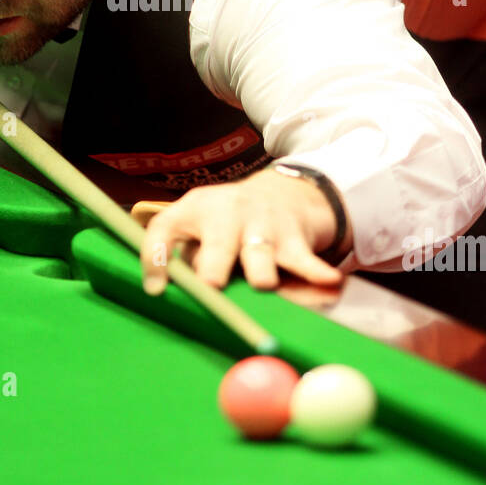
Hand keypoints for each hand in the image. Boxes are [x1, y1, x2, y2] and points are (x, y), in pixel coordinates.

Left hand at [137, 167, 350, 295]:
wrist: (281, 191)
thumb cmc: (228, 221)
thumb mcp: (198, 226)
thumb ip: (183, 257)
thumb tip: (165, 293)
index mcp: (195, 211)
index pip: (165, 228)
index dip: (156, 257)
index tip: (156, 289)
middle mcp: (227, 214)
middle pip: (219, 245)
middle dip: (214, 268)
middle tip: (213, 286)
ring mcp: (263, 225)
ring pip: (261, 256)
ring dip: (262, 275)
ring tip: (263, 285)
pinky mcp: (294, 238)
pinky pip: (305, 261)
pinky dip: (316, 273)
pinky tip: (329, 281)